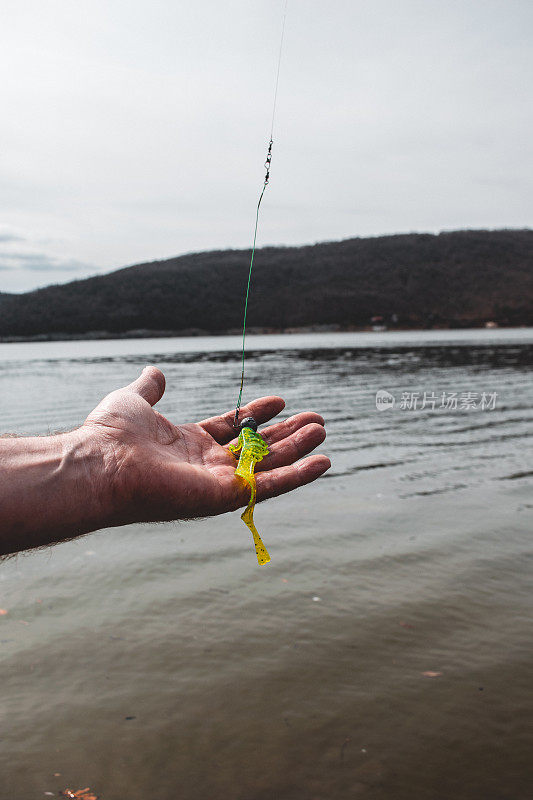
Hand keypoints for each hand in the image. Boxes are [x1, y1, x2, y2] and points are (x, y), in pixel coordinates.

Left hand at [84, 366, 329, 524]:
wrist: (101, 463)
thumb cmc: (110, 434)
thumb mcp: (133, 400)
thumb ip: (149, 388)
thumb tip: (155, 371)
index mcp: (188, 444)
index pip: (232, 428)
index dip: (256, 414)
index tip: (279, 401)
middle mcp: (206, 465)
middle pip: (257, 448)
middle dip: (286, 434)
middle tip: (315, 420)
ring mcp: (218, 483)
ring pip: (269, 465)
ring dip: (298, 449)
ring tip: (322, 430)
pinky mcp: (227, 496)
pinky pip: (271, 486)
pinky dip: (299, 475)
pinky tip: (323, 461)